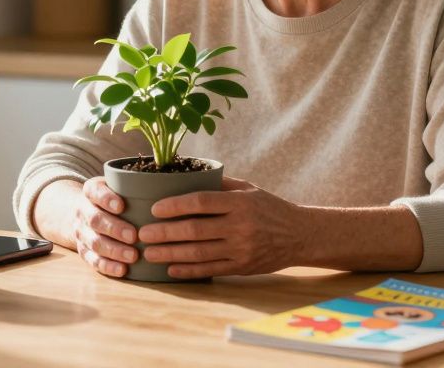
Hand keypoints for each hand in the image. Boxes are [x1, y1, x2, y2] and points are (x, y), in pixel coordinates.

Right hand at [70, 177, 137, 277]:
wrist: (85, 212)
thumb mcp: (117, 186)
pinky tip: (122, 270)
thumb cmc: (113, 198)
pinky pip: (93, 260)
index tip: (121, 206)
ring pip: (94, 243)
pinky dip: (107, 266)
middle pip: (95, 220)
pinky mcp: (83, 250)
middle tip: (133, 236)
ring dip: (114, 250)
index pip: (95, 191)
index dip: (106, 199)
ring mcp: (81, 232)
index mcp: (91, 191)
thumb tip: (166, 187)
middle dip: (114, 229)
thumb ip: (134, 186)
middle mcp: (83, 211)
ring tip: (133, 256)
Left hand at [138, 177, 306, 278]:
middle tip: (143, 234)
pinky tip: (171, 269)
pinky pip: (210, 270)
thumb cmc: (269, 207)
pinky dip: (188, 270)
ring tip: (150, 253)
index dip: (175, 205)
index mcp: (239, 202)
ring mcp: (241, 249)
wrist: (300, 234)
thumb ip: (219, 184)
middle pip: (195, 230)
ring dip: (170, 254)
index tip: (154, 208)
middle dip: (165, 232)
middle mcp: (240, 226)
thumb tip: (186, 173)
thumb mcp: (248, 189)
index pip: (201, 201)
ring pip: (199, 253)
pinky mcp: (242, 267)